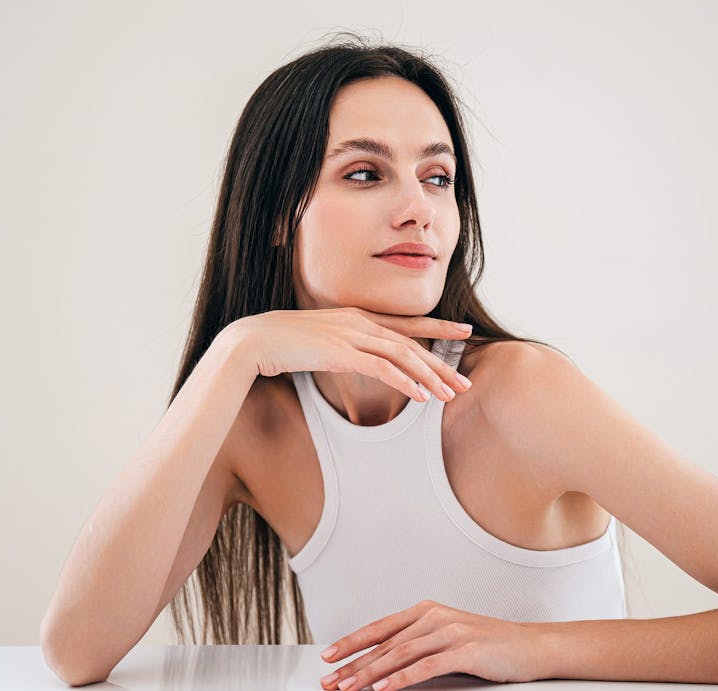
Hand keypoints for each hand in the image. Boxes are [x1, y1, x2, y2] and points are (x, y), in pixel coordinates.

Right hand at [220, 307, 473, 402]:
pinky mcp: (341, 352)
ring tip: (449, 395)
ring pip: (402, 355)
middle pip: (410, 342)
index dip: (437, 328)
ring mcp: (350, 335)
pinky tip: (421, 397)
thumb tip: (355, 358)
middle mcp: (358, 321)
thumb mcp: (319, 341)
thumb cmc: (282, 344)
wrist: (253, 340)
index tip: (462, 331)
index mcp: (356, 316)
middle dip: (441, 363)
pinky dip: (405, 383)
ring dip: (429, 376)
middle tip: (464, 382)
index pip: (404, 324)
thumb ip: (341, 346)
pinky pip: (382, 369)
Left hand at [317, 600, 546, 690]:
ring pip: (400, 654)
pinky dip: (401, 678)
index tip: (330, 655)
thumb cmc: (491, 645)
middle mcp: (435, 617)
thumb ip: (420, 645)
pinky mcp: (465, 650)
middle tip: (330, 679)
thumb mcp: (449, 638)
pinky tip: (384, 688)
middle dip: (354, 663)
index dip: (352, 641)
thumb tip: (385, 663)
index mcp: (428, 612)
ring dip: (370, 672)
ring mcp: (450, 632)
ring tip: (349, 687)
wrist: (531, 646)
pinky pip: (426, 666)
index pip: (381, 627)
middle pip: (385, 643)